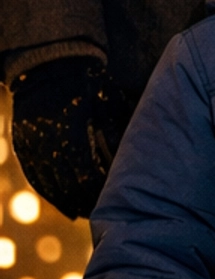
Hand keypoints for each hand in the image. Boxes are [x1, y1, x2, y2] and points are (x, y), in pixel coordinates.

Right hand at [10, 55, 134, 221]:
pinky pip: (34, 176)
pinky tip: (61, 203)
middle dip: (83, 201)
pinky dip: (48, 192)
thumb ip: (116, 130)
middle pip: (66, 184)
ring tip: (82, 213)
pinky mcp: (22, 145)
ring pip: (48, 184)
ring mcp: (31, 145)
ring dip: (65, 202)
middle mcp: (47, 142)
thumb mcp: (107, 100)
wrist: (48, 65)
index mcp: (70, 131)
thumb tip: (128, 159)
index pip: (84, 172)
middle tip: (99, 213)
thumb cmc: (86, 81)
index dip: (97, 190)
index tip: (110, 199)